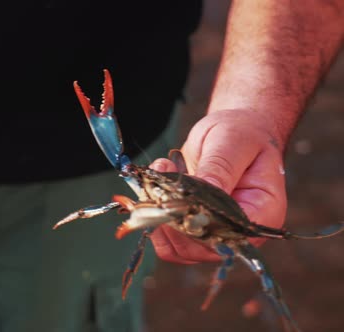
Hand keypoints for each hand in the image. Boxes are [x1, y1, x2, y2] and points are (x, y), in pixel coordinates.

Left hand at [149, 109, 286, 263]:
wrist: (237, 130)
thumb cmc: (243, 134)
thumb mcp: (233, 143)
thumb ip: (219, 169)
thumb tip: (201, 197)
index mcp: (262, 214)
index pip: (225, 237)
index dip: (195, 222)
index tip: (176, 192)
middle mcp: (238, 232)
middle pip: (196, 248)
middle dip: (171, 214)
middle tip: (163, 176)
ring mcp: (213, 232)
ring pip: (175, 247)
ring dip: (158, 213)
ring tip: (162, 174)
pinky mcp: (193, 226)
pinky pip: (166, 235)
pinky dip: (154, 212)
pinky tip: (159, 182)